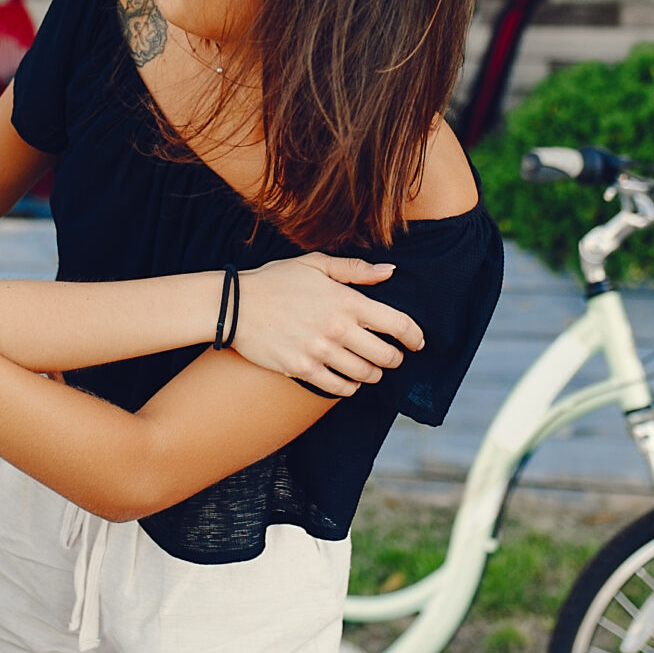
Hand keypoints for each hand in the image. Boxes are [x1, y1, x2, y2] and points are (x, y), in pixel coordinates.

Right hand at [232, 253, 424, 395]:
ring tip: (370, 370)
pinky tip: (349, 381)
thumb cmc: (276, 281)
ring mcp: (320, 351)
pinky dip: (350, 388)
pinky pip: (339, 388)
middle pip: (385, 356)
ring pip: (364, 375)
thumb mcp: (316, 264)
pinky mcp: (302, 369)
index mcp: (346, 300)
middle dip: (395, 359)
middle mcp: (337, 328)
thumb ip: (356, 269)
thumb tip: (390, 271)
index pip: (397, 323)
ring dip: (373, 375)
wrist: (235, 305)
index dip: (414, 336)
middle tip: (392, 358)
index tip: (418, 342)